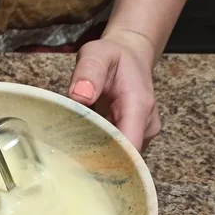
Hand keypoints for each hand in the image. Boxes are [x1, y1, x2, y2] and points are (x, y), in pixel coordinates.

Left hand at [68, 29, 160, 151]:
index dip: (108, 159)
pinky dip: (100, 151)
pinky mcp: (134, 136)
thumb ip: (88, 71)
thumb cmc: (112, 55)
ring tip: (74, 149)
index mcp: (138, 106)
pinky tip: (83, 145)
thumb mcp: (96, 53)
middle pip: (125, 157)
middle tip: (68, 158)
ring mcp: (142, 133)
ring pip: (121, 157)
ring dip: (98, 156)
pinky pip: (118, 151)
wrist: (129, 55)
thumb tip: (80, 96)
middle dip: (98, 160)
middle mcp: (146, 124)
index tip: (81, 161)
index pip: (129, 146)